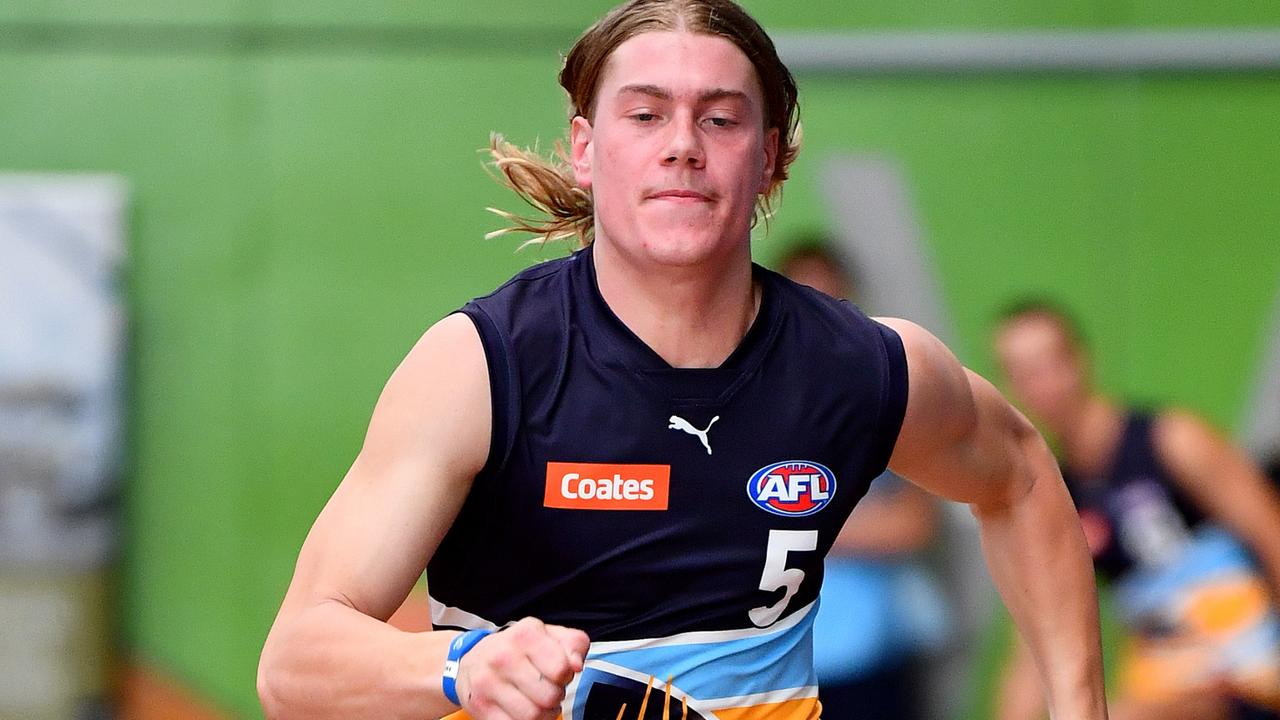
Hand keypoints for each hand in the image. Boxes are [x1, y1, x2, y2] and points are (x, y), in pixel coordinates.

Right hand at [456, 618, 589, 719]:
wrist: (473, 661)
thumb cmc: (519, 650)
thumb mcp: (549, 636)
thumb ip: (573, 644)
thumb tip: (576, 665)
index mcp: (525, 635)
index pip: (562, 668)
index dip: (566, 676)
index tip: (558, 674)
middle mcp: (503, 656)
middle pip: (549, 696)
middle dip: (554, 697)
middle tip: (547, 690)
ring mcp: (488, 682)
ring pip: (533, 716)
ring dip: (542, 714)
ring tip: (537, 702)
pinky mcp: (479, 706)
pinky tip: (521, 711)